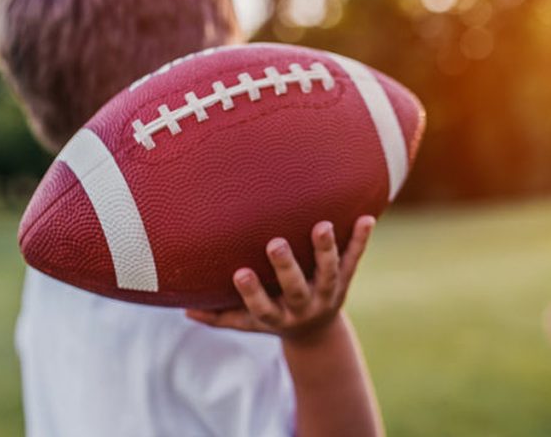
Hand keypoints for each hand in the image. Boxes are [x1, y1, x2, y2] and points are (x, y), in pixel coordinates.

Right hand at [186, 216, 374, 341]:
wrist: (316, 333)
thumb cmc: (272, 316)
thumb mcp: (247, 322)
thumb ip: (218, 316)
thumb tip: (182, 309)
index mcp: (278, 317)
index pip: (262, 309)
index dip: (252, 294)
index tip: (239, 273)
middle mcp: (304, 306)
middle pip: (296, 289)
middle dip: (287, 268)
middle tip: (276, 244)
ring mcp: (327, 292)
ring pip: (329, 273)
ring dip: (326, 250)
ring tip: (324, 225)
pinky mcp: (345, 279)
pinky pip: (354, 259)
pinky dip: (360, 240)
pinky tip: (367, 218)